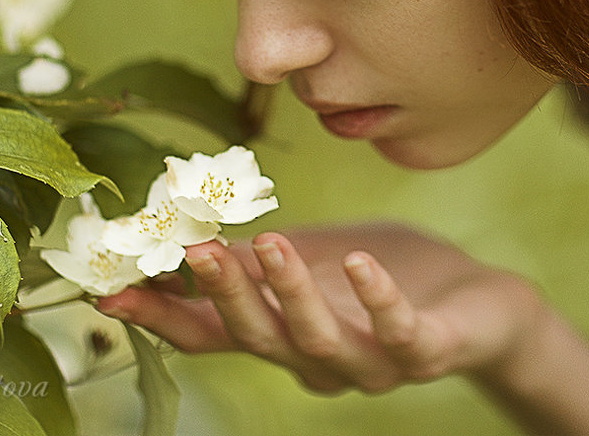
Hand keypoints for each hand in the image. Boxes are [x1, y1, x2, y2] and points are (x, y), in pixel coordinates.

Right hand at [96, 222, 547, 393]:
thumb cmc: (378, 275)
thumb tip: (174, 224)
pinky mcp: (426, 351)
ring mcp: (370, 363)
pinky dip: (377, 301)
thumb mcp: (303, 256)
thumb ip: (248, 254)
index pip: (209, 333)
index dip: (162, 315)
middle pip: (256, 338)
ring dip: (288, 295)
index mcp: (278, 336)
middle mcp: (315, 361)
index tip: (111, 288)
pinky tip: (359, 263)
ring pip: (318, 341)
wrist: (477, 304)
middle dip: (222, 295)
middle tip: (192, 248)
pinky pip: (399, 333)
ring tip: (269, 242)